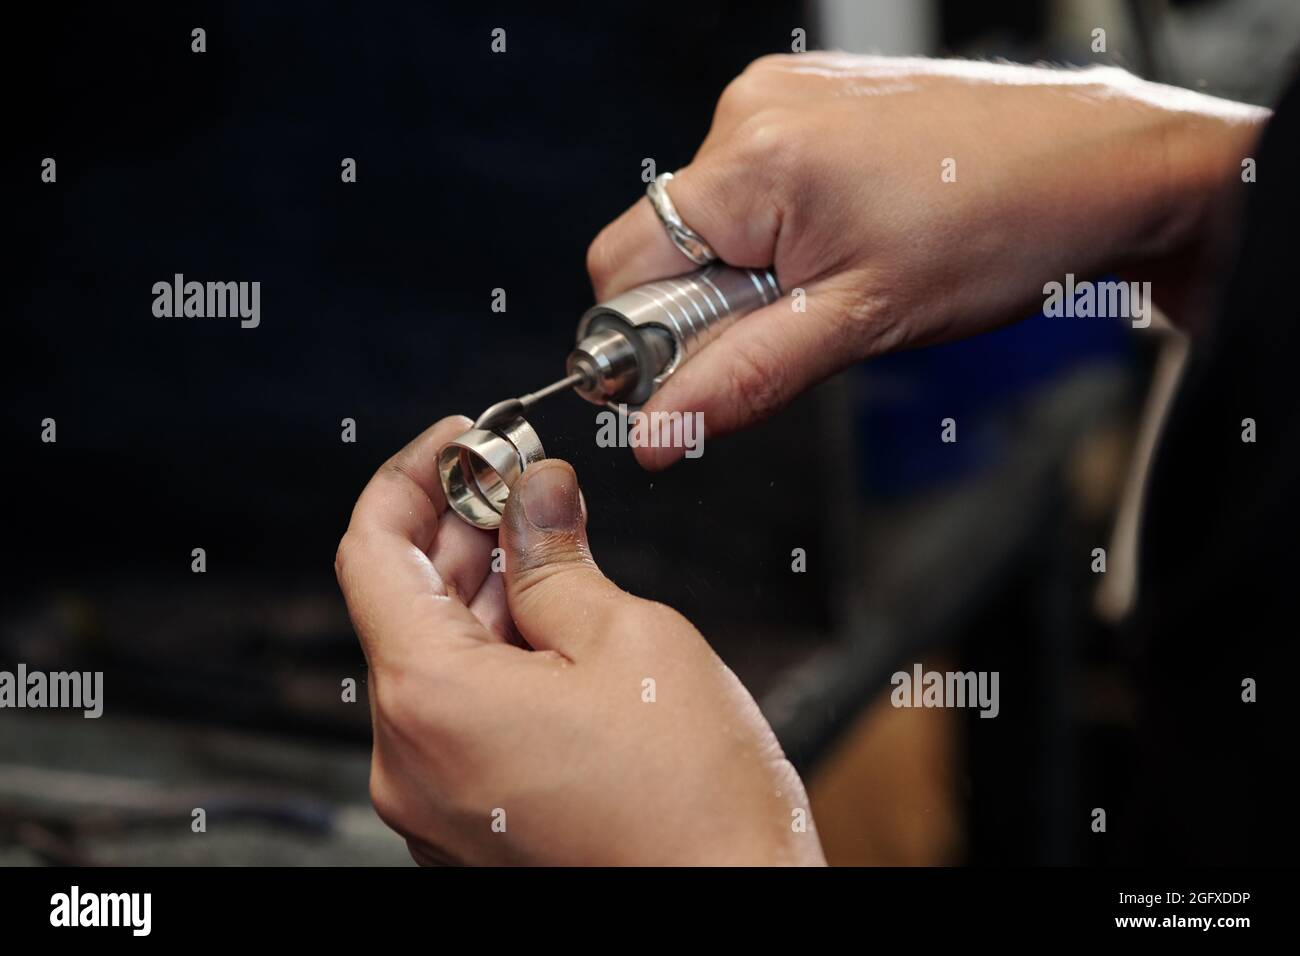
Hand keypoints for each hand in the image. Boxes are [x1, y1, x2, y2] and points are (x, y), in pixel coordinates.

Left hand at [334, 416, 824, 864]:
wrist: (730, 911)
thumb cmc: (693, 807)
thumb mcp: (629, 639)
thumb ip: (557, 557)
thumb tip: (536, 495)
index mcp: (431, 701)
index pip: (370, 550)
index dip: (414, 478)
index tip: (460, 442)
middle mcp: (410, 761)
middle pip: (404, 605)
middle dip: (461, 531)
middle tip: (524, 481)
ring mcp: (436, 805)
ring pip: (437, 662)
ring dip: (484, 593)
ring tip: (550, 545)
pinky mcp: (470, 829)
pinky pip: (460, 718)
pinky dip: (496, 659)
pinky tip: (552, 623)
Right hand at [588, 54, 1267, 467]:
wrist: (1102, 165)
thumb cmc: (1005, 227)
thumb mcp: (861, 325)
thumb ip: (742, 379)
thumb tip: (658, 434)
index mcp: (751, 160)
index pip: (621, 268)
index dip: (646, 338)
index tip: (700, 371)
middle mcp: (751, 108)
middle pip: (660, 240)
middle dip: (707, 302)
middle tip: (799, 319)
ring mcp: (782, 93)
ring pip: (708, 218)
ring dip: (750, 266)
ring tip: (843, 272)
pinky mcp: (809, 96)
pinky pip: (751, 181)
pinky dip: (778, 228)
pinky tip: (849, 237)